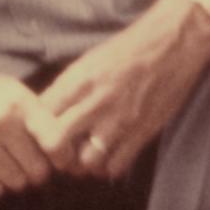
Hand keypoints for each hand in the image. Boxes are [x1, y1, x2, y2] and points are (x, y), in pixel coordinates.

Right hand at [0, 46, 58, 197]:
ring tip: (7, 164)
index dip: (63, 157)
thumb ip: (35, 116)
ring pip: (16, 182)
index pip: (56, 140)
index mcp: (19, 102)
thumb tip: (64, 149)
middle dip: (37, 171)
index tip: (60, 161)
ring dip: (15, 178)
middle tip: (29, 164)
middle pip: (38, 169)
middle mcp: (1, 122)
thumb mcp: (10, 89)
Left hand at [25, 0, 209, 182]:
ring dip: (81, 165)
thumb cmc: (130, 48)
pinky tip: (108, 157)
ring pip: (84, 163)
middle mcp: (94, 102)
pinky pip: (115, 166)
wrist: (174, 42)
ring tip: (84, 157)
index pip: (39, 116)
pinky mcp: (141, 133)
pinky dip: (107, 167)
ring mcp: (119, 121)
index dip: (35, 129)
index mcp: (78, 81)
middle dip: (53, 153)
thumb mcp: (89, 60)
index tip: (41, 132)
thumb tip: (48, 111)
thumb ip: (68, 88)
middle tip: (60, 152)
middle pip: (54, 144)